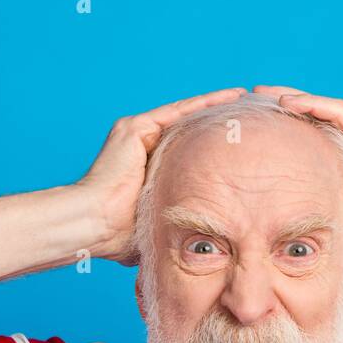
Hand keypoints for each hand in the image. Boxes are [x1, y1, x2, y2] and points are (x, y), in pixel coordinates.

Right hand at [75, 86, 246, 263]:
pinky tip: (229, 97)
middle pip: (187, 130)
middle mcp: (141, 147)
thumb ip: (174, 225)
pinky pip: (177, 111)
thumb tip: (196, 245)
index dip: (210, 147)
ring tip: (242, 98)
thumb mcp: (157, 225)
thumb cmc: (120, 235)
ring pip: (184, 115)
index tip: (236, 144)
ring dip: (214, 106)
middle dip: (215, 122)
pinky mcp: (135, 128)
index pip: (186, 152)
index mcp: (146, 168)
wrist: (97, 224)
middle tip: (245, 116)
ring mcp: (136, 135)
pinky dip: (203, 103)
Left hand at [252, 85, 342, 277]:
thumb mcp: (324, 220)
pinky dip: (314, 105)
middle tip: (252, 97)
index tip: (253, 123)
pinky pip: (339, 113)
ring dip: (294, 98)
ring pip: (325, 108)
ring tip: (263, 94)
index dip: (282, 125)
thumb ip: (305, 214)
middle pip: (315, 116)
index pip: (309, 134)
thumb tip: (267, 225)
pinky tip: (288, 103)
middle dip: (283, 104)